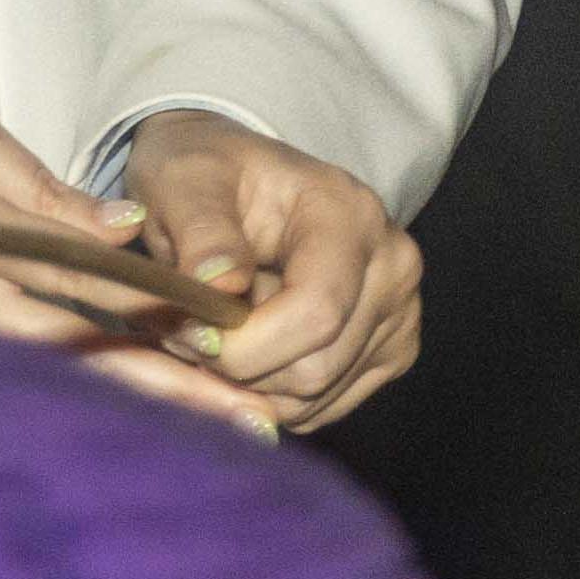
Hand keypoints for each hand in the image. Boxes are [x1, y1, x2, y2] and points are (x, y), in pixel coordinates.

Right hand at [0, 76, 265, 430]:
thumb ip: (36, 183)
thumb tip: (127, 232)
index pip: (78, 277)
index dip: (158, 307)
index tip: (234, 333)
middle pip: (80, 353)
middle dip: (170, 389)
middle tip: (254, 422)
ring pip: (59, 375)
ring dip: (141, 402)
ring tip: (223, 427)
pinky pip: (26, 369)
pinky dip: (91, 389)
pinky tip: (142, 403)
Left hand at [117, 111, 420, 432]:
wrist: (233, 175)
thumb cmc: (204, 171)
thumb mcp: (183, 178)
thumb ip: (201, 230)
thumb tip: (221, 284)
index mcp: (349, 215)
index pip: (315, 311)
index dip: (246, 344)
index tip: (186, 333)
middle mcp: (392, 267)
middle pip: (317, 366)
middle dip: (238, 366)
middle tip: (182, 334)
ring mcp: (397, 315)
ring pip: (316, 396)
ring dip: (248, 382)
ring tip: (208, 334)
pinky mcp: (386, 352)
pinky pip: (321, 406)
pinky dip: (269, 393)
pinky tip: (242, 347)